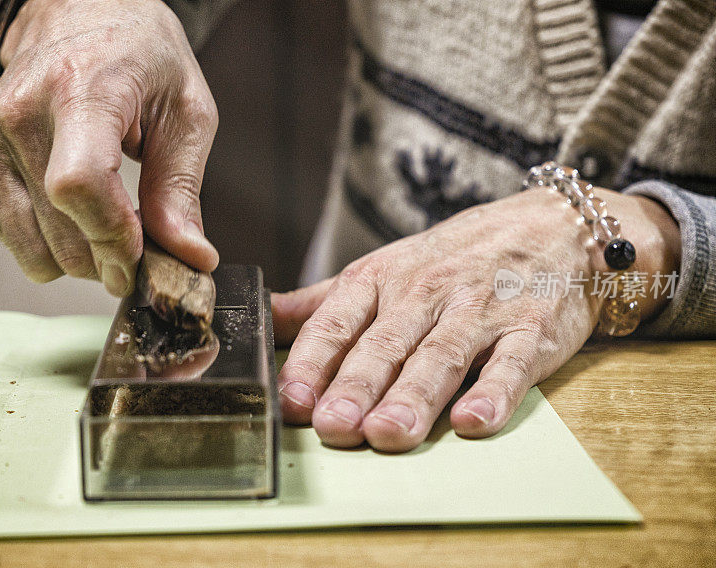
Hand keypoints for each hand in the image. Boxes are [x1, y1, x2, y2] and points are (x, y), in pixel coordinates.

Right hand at [0, 0, 218, 295]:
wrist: (84, 15)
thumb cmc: (143, 60)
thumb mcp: (186, 114)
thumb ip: (182, 189)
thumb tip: (192, 256)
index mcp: (82, 89)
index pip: (79, 184)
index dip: (112, 239)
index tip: (141, 261)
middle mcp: (22, 110)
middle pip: (58, 228)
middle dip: (107, 262)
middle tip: (138, 254)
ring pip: (29, 245)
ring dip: (77, 260)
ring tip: (107, 232)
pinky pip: (7, 235)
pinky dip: (45, 243)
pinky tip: (71, 217)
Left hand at [273, 188, 680, 451]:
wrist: (551, 226)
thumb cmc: (455, 256)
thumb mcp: (385, 267)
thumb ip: (325, 301)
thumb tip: (262, 317)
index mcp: (383, 279)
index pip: (339, 322)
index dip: (312, 361)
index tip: (290, 399)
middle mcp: (427, 293)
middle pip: (385, 345)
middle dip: (357, 387)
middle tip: (333, 427)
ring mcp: (481, 311)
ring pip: (440, 357)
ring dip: (413, 397)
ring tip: (388, 434)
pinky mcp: (531, 330)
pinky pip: (511, 364)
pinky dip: (494, 392)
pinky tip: (474, 422)